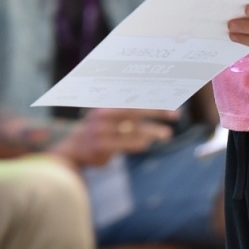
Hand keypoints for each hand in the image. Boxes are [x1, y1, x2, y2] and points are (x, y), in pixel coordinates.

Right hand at [51, 109, 174, 167]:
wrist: (73, 150)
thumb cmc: (96, 132)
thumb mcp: (108, 118)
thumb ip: (126, 113)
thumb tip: (154, 106)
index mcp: (105, 104)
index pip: (132, 98)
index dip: (151, 98)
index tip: (170, 98)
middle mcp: (103, 115)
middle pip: (135, 110)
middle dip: (157, 112)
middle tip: (176, 115)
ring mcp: (101, 131)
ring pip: (133, 129)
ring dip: (153, 131)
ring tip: (167, 133)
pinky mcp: (101, 146)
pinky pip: (126, 143)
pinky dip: (139, 143)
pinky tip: (148, 143)